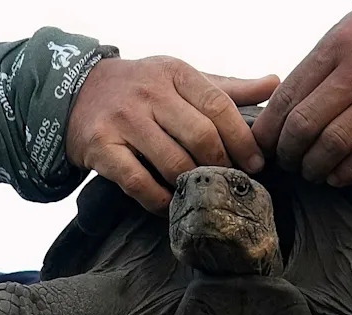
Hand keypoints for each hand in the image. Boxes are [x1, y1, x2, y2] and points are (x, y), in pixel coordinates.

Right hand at [66, 56, 278, 212]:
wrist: (77, 92)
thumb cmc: (141, 88)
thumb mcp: (181, 79)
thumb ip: (227, 88)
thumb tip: (274, 84)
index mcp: (175, 73)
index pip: (218, 106)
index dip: (243, 138)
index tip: (256, 162)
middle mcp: (149, 93)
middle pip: (200, 136)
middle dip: (222, 164)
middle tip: (231, 181)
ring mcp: (123, 121)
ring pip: (173, 163)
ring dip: (194, 184)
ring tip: (205, 193)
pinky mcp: (102, 148)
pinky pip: (139, 183)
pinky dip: (160, 201)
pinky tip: (171, 205)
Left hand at [252, 0, 351, 186]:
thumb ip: (323, 66)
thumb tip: (284, 107)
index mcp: (338, 44)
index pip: (288, 96)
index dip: (269, 130)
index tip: (264, 147)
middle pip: (305, 124)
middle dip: (288, 153)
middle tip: (287, 164)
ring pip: (336, 143)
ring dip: (315, 167)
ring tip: (312, 172)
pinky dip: (349, 172)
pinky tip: (339, 177)